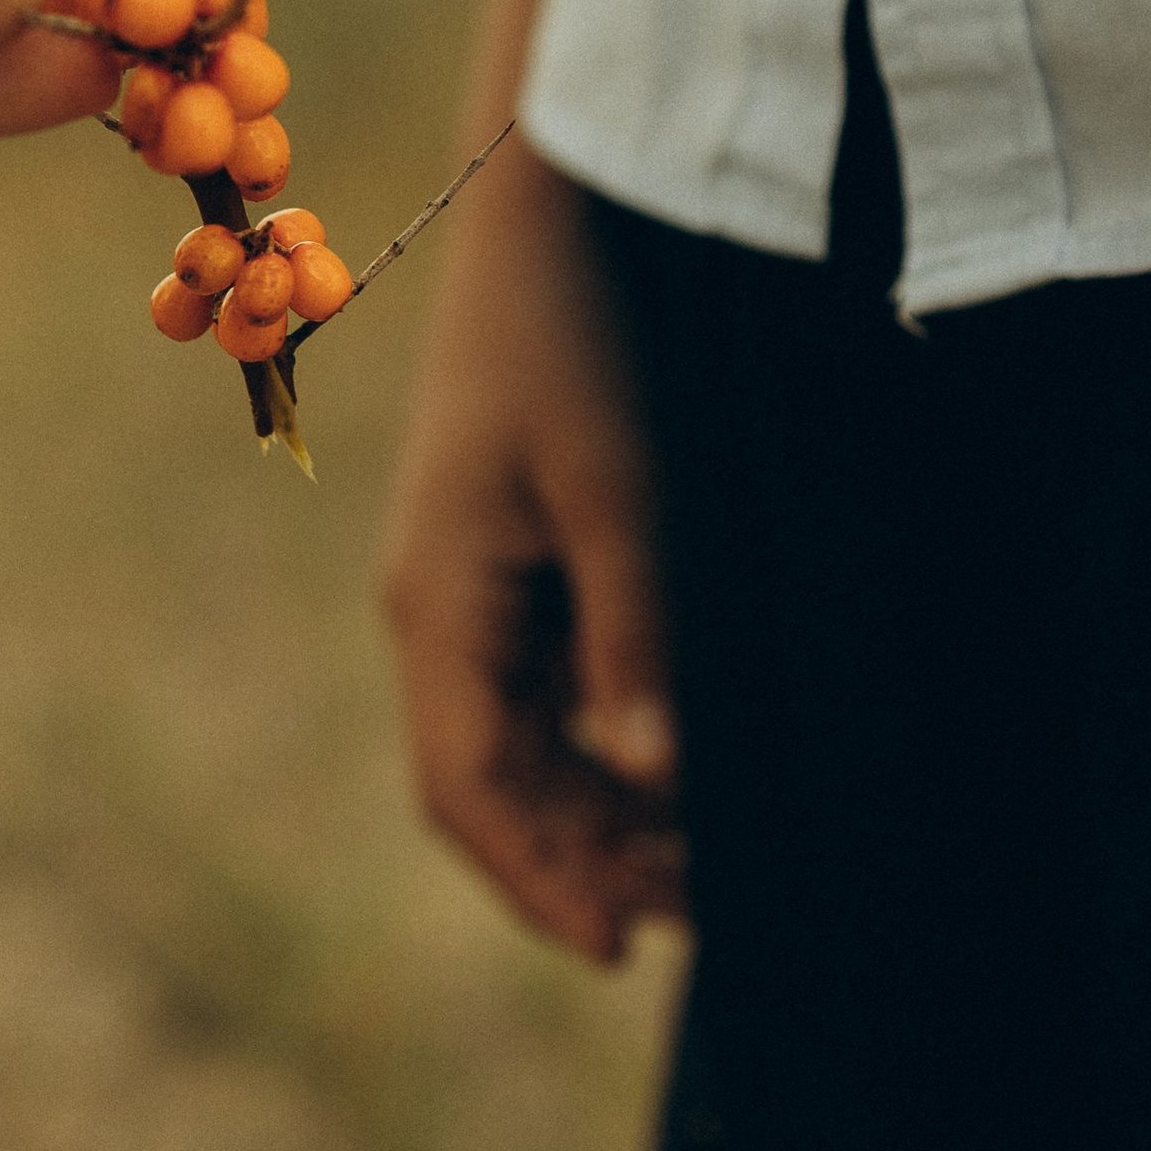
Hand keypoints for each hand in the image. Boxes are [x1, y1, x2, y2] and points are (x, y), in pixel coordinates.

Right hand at [380, 131, 686, 965]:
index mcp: (438, 600)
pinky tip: (684, 767)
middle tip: (706, 916)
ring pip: (524, 744)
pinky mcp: (516, 550)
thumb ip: (636, 632)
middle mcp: (437, 605)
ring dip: (602, 812)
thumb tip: (652, 773)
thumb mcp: (620, 485)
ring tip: (712, 862)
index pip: (466, 789)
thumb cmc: (581, 331)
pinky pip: (548, 685)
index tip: (620, 952)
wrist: (551, 199)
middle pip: (493, 783)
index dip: (536, 881)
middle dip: (586, 862)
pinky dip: (608, 746)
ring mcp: (472, 581)